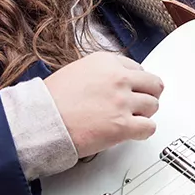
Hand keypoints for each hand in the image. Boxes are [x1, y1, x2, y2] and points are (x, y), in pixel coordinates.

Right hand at [43, 51, 164, 157]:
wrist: (41, 121)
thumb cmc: (51, 100)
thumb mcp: (77, 71)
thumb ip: (101, 74)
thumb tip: (114, 84)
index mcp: (106, 62)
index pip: (137, 69)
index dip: (135, 83)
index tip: (131, 91)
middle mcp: (117, 78)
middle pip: (153, 84)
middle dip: (147, 95)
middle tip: (139, 105)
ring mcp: (122, 102)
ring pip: (153, 106)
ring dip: (144, 114)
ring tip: (130, 120)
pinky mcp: (122, 126)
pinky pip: (149, 128)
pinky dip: (143, 131)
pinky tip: (132, 132)